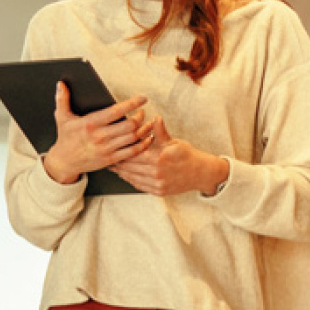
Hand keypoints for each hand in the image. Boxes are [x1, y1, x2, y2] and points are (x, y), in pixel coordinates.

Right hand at [42, 82, 154, 183]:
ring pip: (133, 138)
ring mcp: (106, 149)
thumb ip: (62, 99)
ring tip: (147, 123)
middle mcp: (99, 136)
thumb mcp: (61, 117)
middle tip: (142, 111)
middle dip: (139, 116)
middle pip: (129, 125)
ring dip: (144, 129)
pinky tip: (147, 138)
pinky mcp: (111, 159)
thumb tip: (61, 83)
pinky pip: (132, 152)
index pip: (116, 111)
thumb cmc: (65, 137)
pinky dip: (143, 144)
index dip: (132, 104)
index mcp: (89, 124)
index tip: (142, 98)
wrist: (64, 161)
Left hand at [109, 117, 229, 196]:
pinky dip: (130, 180)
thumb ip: (160, 132)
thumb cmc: (187, 155)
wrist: (202, 173)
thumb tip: (155, 118)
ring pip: (132, 177)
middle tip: (107, 156)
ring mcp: (157, 184)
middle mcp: (156, 173)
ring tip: (113, 165)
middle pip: (130, 166)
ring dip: (121, 171)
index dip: (122, 150)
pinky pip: (139, 185)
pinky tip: (125, 174)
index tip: (113, 146)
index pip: (133, 153)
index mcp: (158, 158)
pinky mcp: (158, 191)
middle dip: (118, 161)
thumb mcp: (174, 141)